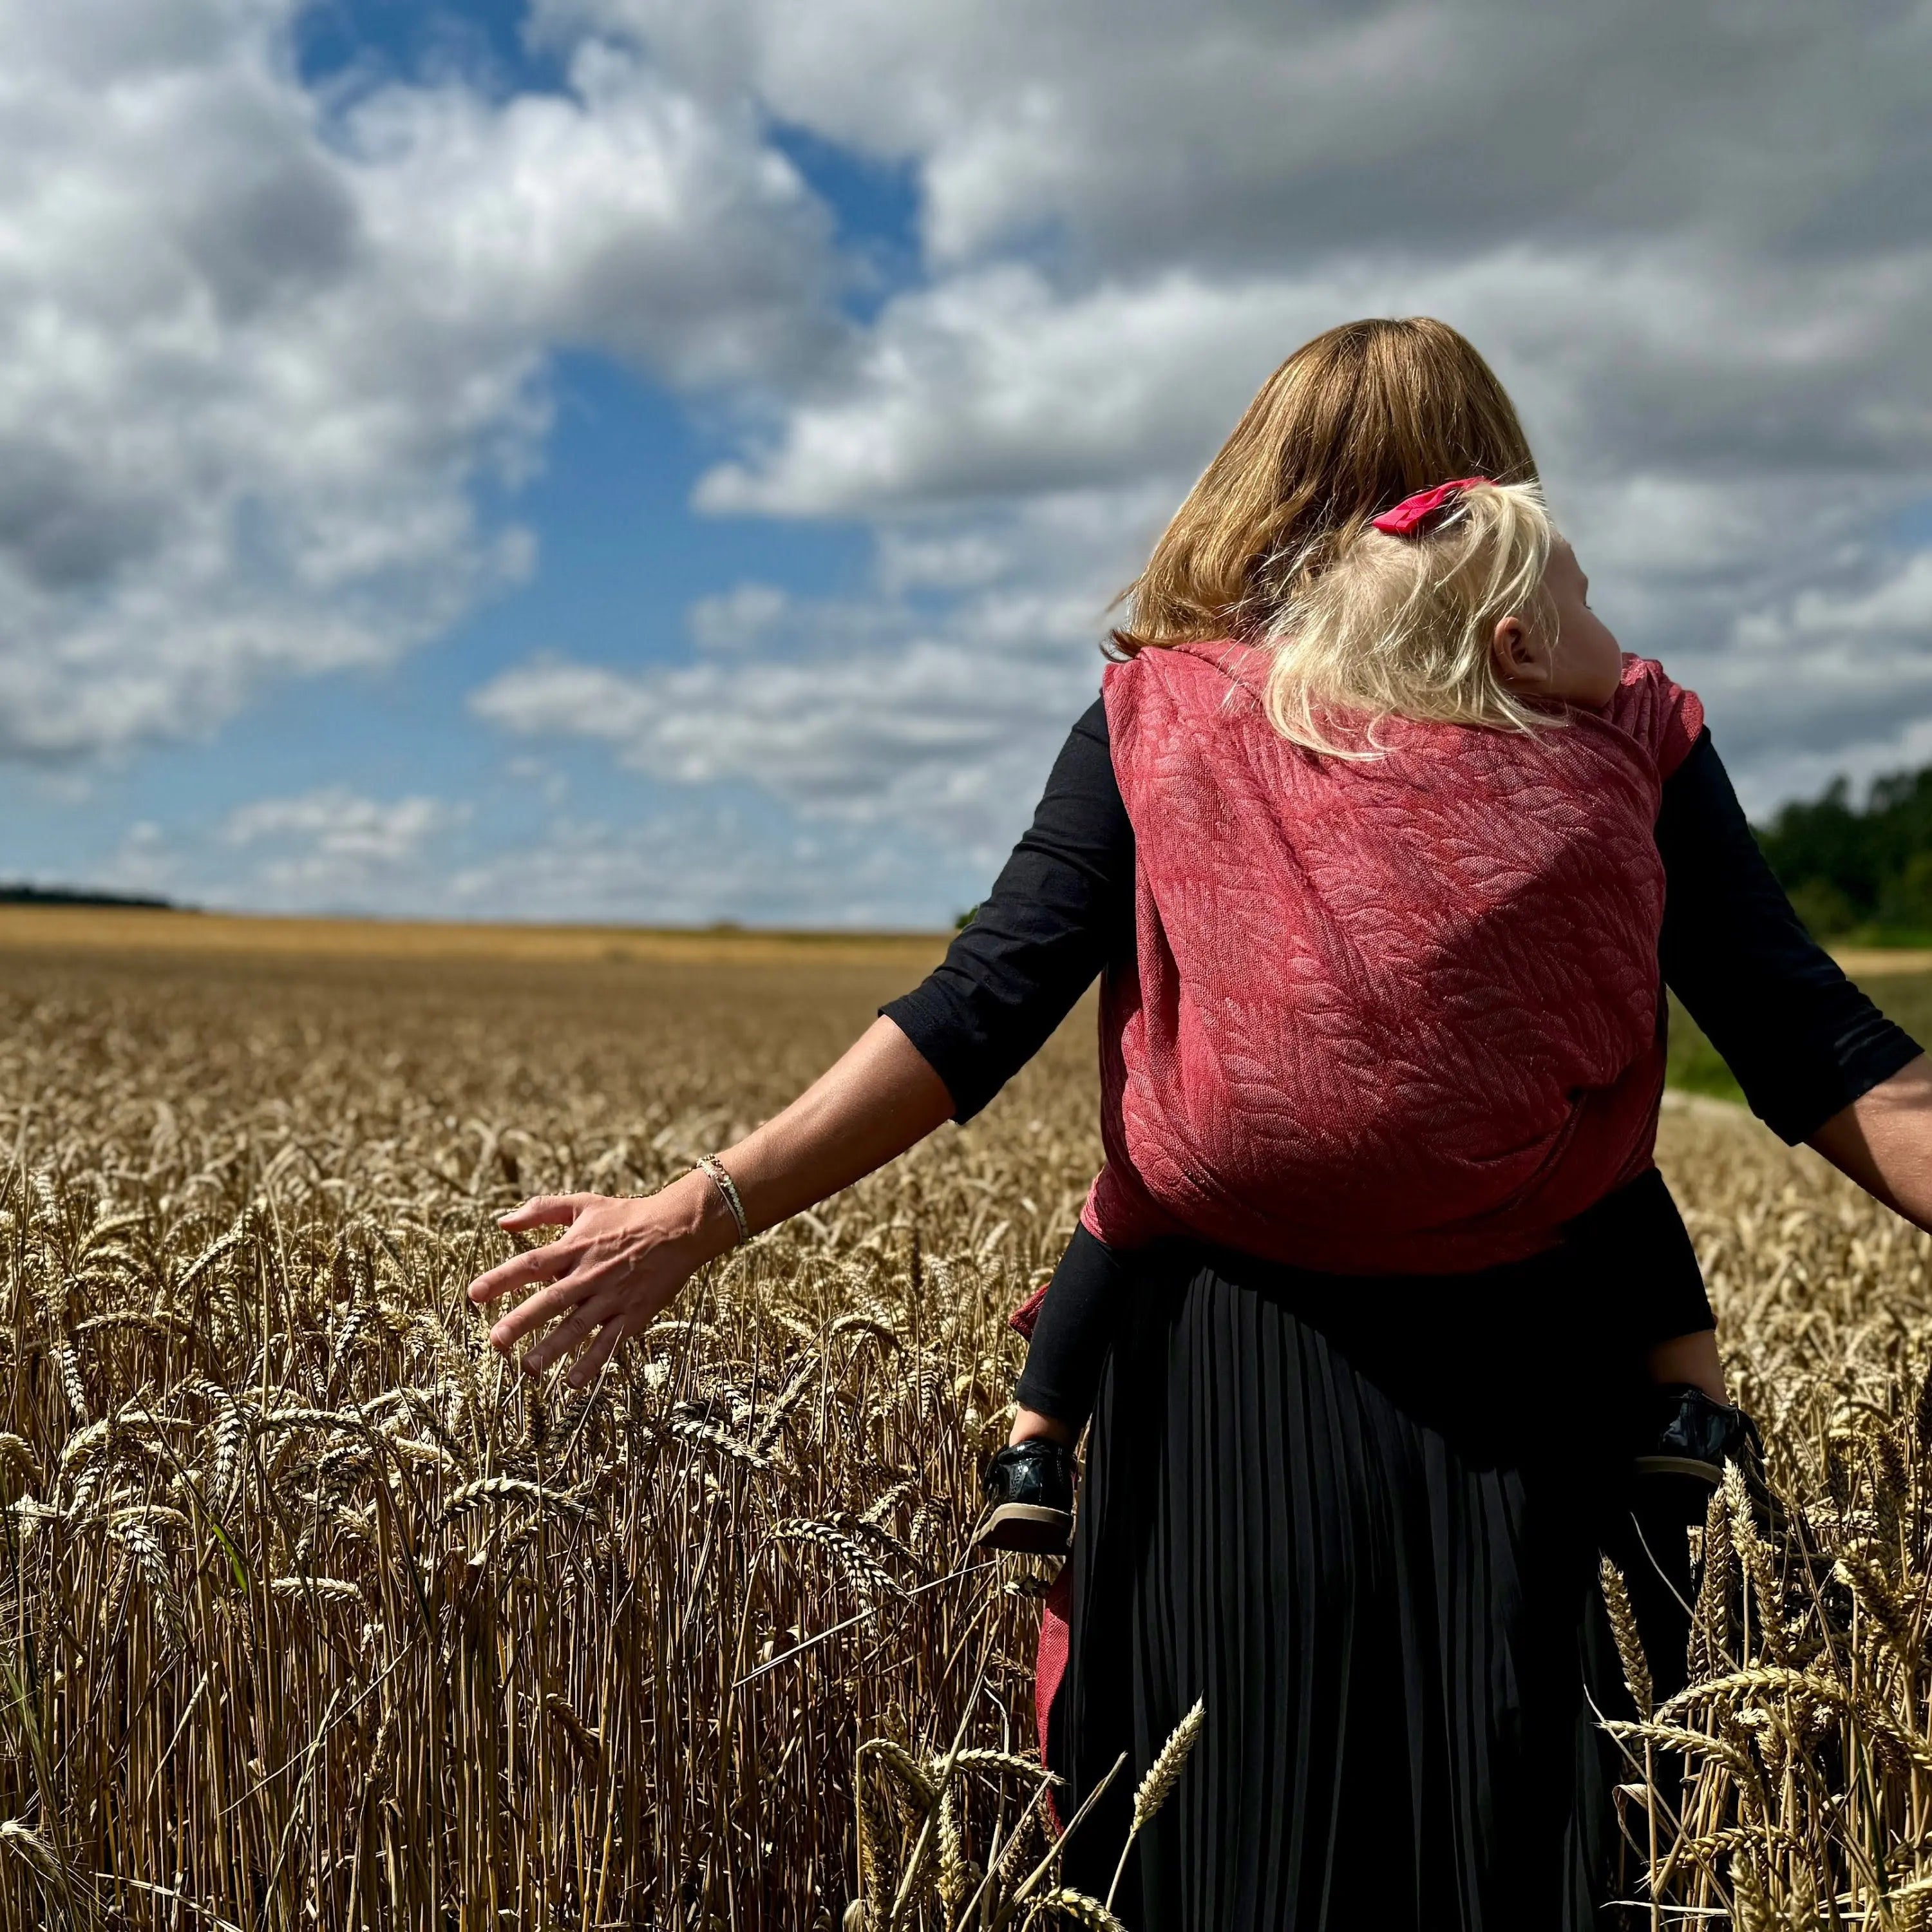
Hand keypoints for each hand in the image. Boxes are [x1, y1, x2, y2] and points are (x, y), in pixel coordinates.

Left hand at [466, 1170, 734, 1386]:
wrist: (679, 1228)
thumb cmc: (626, 1216)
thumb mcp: (583, 1203)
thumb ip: (541, 1210)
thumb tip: (501, 1221)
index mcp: (575, 1247)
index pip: (532, 1263)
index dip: (502, 1278)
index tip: (475, 1294)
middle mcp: (591, 1274)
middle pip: (552, 1299)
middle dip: (523, 1321)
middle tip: (496, 1341)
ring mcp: (613, 1296)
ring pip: (579, 1325)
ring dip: (554, 1348)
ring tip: (529, 1369)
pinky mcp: (633, 1314)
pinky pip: (611, 1342)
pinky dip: (593, 1362)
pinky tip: (574, 1381)